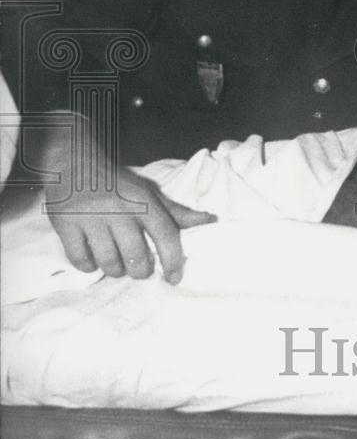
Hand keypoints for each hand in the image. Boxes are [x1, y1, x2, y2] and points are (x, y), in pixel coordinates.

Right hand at [46, 166, 213, 283]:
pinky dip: (88, 266)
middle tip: (139, 268)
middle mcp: (119, 210)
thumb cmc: (117, 183)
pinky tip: (93, 259)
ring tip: (117, 264)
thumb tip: (209, 220)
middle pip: (136, 256)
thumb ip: (176, 212)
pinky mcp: (66, 224)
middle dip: (141, 270)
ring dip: (116, 270)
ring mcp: (91, 218)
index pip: (166, 235)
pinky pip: (80, 259)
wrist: (74, 160)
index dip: (173, 261)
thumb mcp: (148, 192)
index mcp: (143, 202)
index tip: (174, 278)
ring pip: (109, 261)